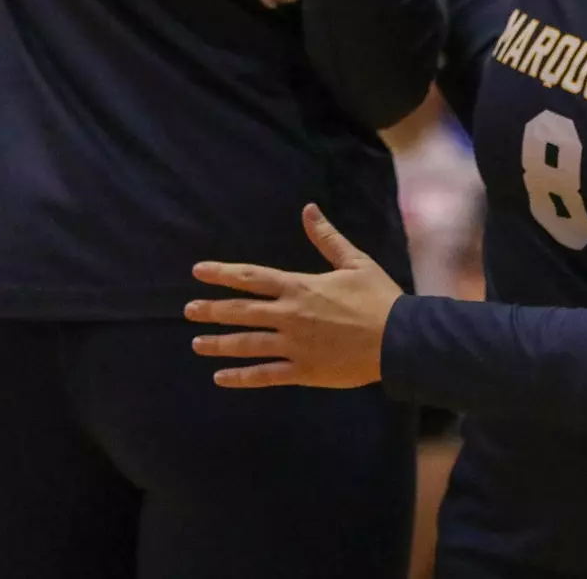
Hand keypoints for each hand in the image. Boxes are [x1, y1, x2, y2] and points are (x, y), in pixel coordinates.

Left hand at [186, 204, 404, 388]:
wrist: (398, 339)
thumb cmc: (379, 298)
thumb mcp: (355, 261)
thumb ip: (327, 238)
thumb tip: (309, 210)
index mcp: (300, 287)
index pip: (252, 277)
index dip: (223, 273)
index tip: (198, 271)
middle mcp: (290, 315)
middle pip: (241, 311)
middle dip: (212, 310)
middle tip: (189, 310)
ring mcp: (294, 345)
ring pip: (247, 344)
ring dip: (219, 343)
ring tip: (197, 343)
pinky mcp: (303, 371)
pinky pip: (264, 375)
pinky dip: (240, 377)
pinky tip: (221, 377)